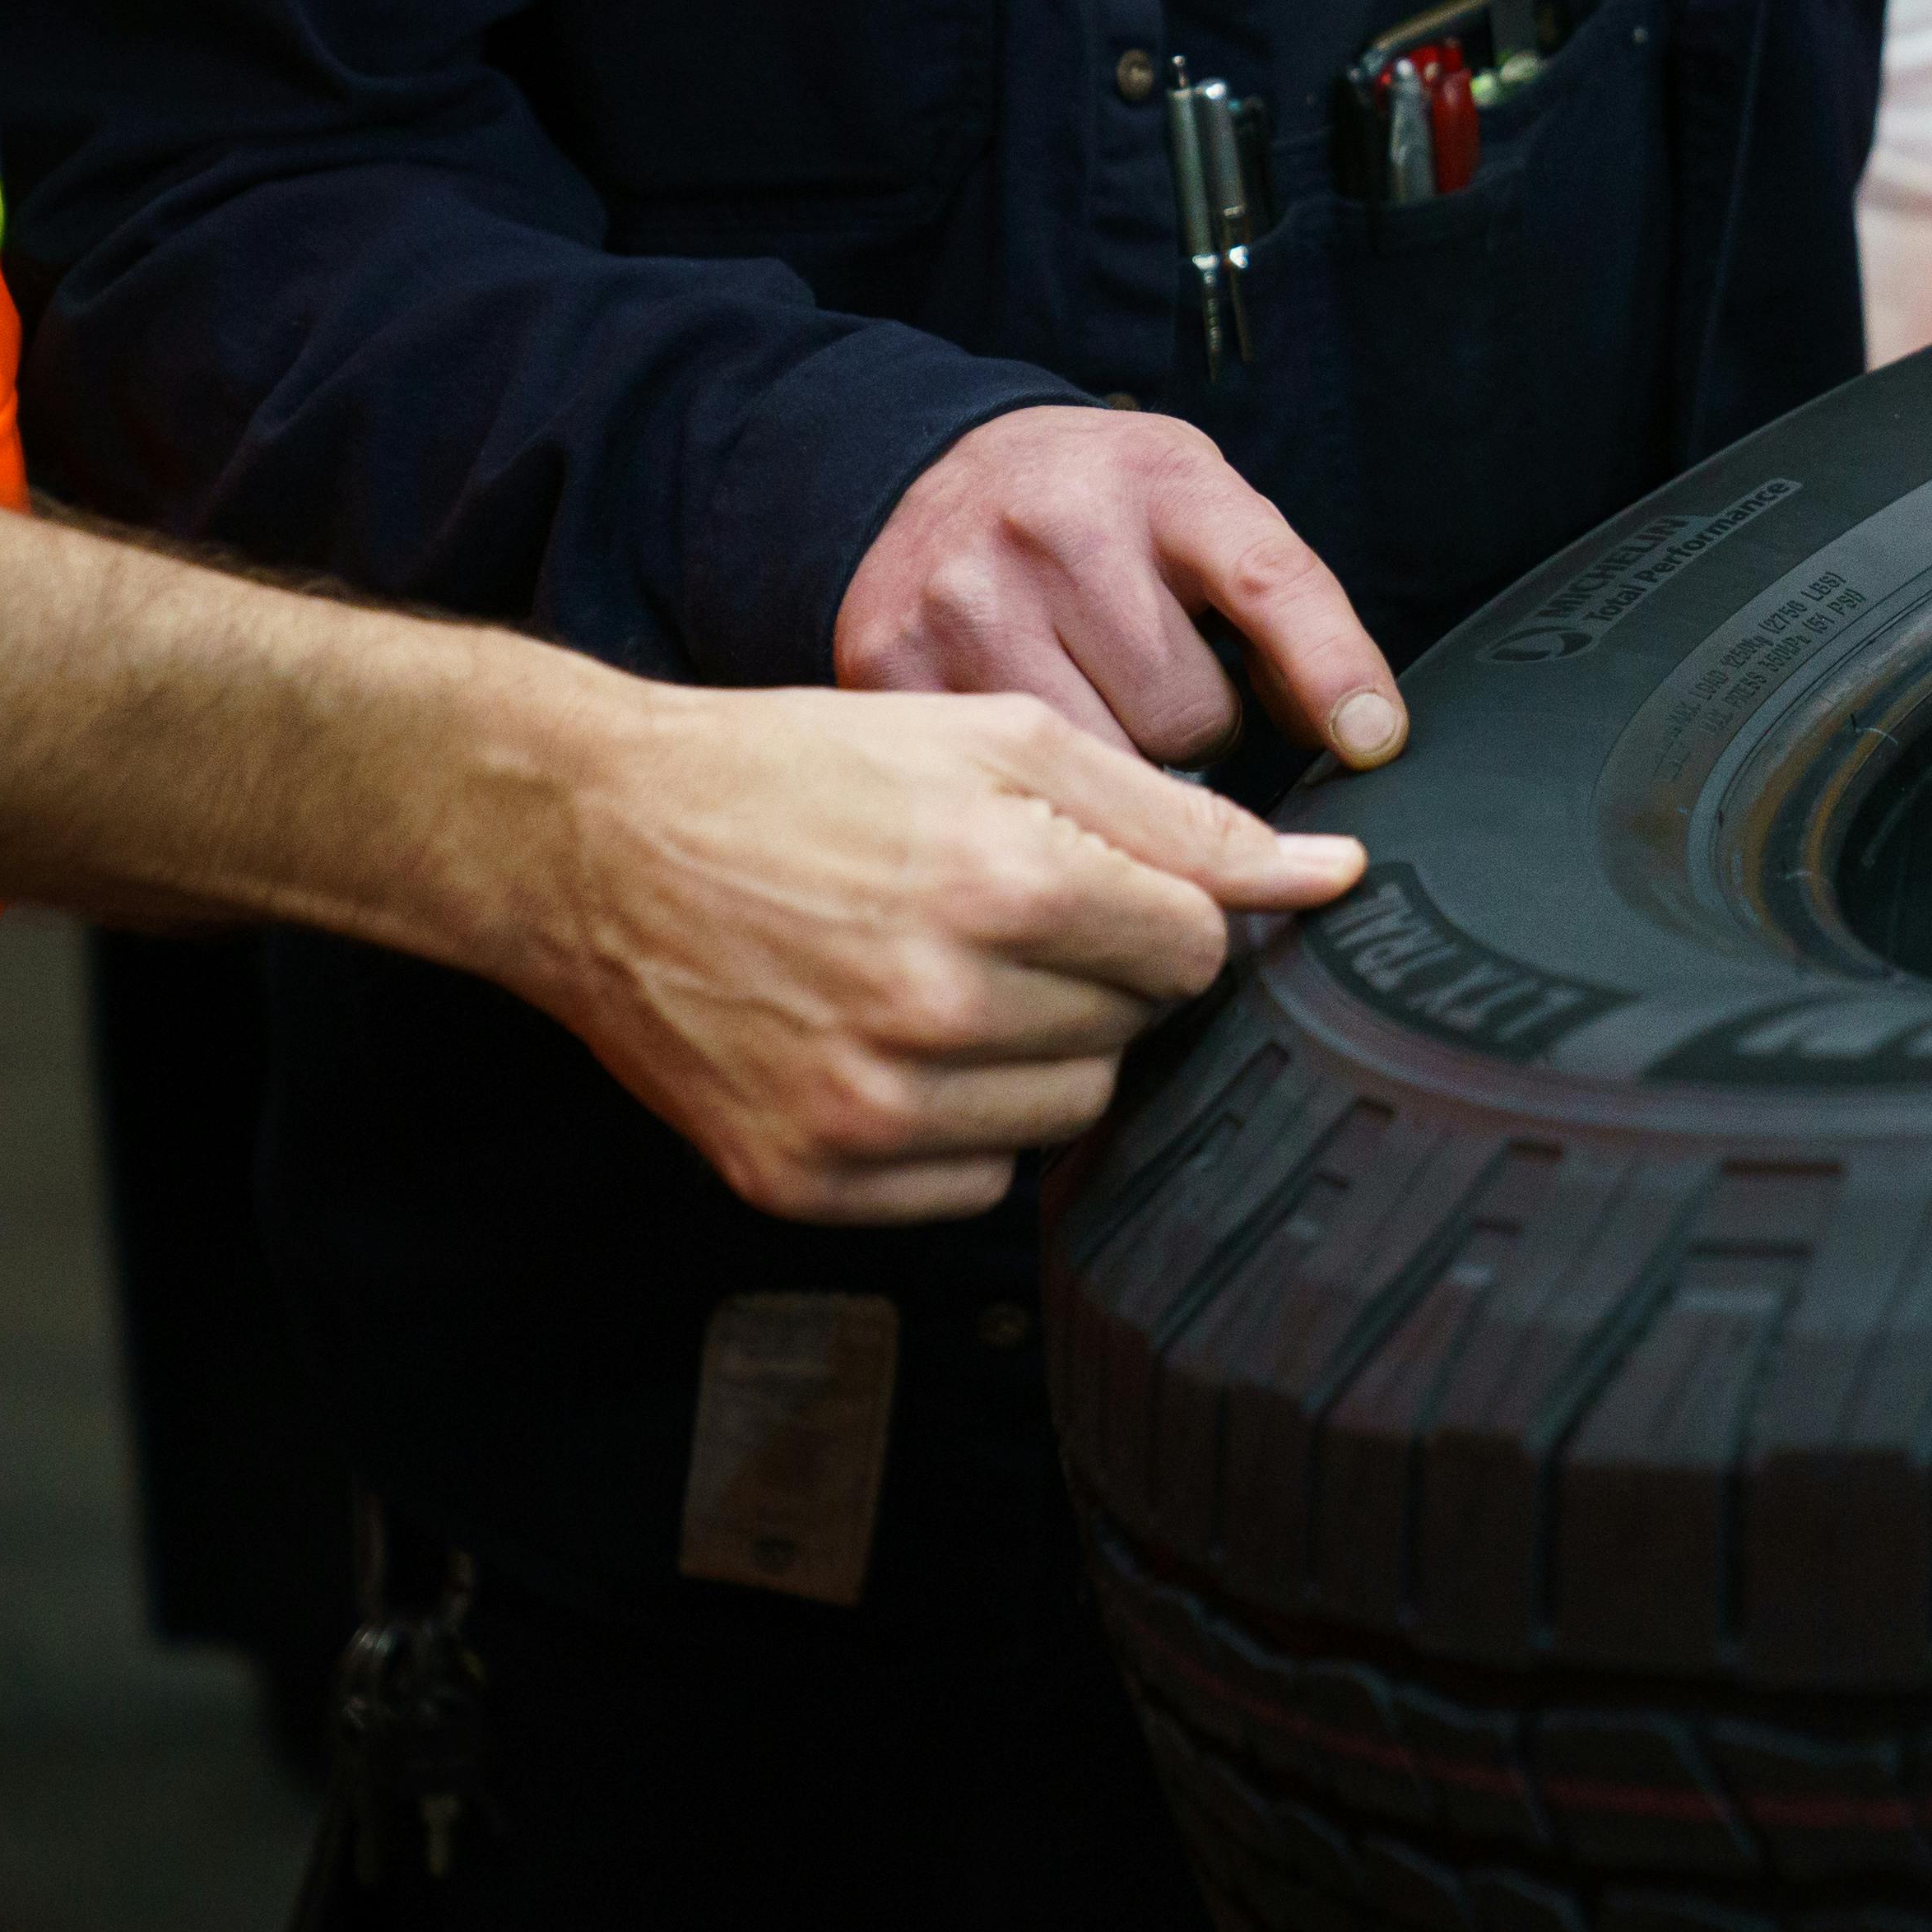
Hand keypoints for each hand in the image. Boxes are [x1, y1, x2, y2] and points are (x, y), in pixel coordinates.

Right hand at [506, 683, 1366, 1222]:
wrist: (597, 843)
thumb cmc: (807, 772)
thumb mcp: (999, 740)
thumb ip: (1180, 815)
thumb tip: (1334, 877)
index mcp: (999, 883)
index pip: (1197, 948)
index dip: (1161, 911)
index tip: (1091, 883)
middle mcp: (934, 1008)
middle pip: (1135, 1033)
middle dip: (1095, 975)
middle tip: (995, 917)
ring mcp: (864, 1111)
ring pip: (1065, 1115)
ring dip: (1034, 1053)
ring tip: (939, 974)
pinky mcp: (806, 1182)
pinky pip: (972, 1191)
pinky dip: (955, 1129)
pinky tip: (886, 1045)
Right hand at [838, 405, 1402, 767]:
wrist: (929, 470)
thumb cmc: (1103, 509)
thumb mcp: (1205, 511)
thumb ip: (1285, 612)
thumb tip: (1355, 739)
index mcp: (1161, 483)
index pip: (1268, 581)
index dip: (1332, 671)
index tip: (1373, 743)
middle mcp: (1057, 530)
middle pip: (1188, 717)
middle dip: (1195, 727)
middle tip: (1155, 683)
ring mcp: (965, 600)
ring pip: (1104, 768)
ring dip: (1121, 766)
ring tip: (1092, 702)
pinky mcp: (892, 667)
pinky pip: (1011, 786)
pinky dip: (1037, 786)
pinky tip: (1024, 730)